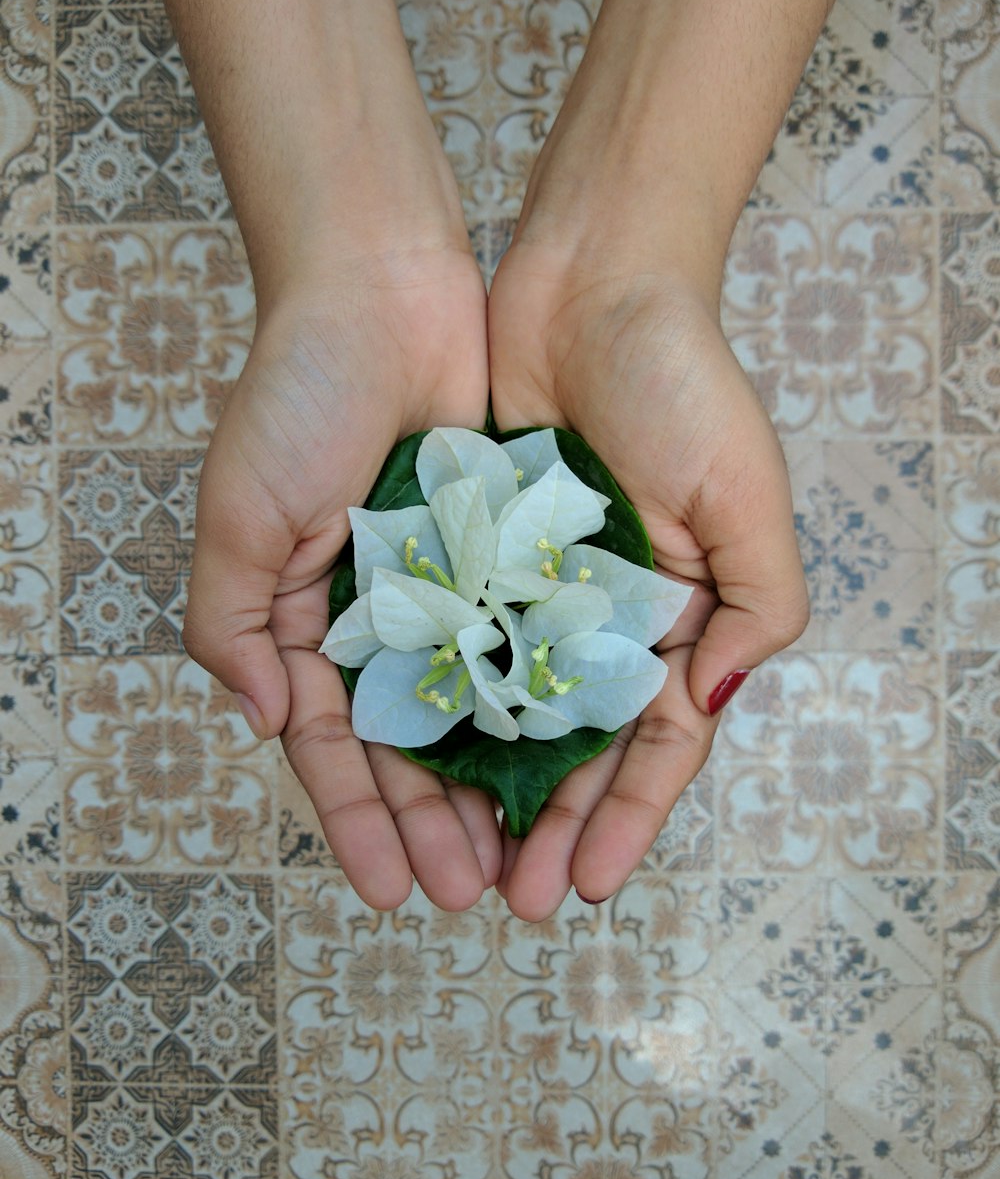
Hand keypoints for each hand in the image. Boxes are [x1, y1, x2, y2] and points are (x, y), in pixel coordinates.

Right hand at [184, 246, 502, 908]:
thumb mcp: (240, 513)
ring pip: (476, 711)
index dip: (358, 822)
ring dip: (490, 788)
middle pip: (409, 748)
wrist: (384, 290)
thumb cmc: (297, 397)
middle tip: (469, 893)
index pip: (335, 747)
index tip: (386, 892)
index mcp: (309, 620)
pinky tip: (563, 764)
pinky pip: (527, 642)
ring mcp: (450, 590)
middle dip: (432, 826)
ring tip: (519, 859)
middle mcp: (382, 617)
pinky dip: (540, 704)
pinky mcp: (508, 555)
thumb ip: (235, 624)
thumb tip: (265, 722)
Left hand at [488, 241, 809, 918]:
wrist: (591, 280)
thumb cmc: (683, 381)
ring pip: (509, 710)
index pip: (656, 742)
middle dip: (551, 824)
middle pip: (577, 745)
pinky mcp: (477, 553)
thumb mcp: (745, 496)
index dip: (625, 818)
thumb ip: (756, 605)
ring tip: (461, 856)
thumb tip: (710, 702)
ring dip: (490, 785)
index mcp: (679, 613)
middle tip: (513, 898)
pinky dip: (442, 701)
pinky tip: (417, 759)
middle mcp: (607, 614)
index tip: (587, 886)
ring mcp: (537, 589)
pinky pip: (456, 640)